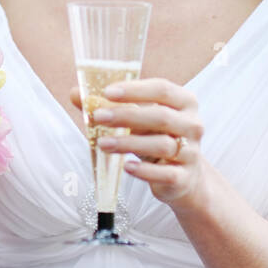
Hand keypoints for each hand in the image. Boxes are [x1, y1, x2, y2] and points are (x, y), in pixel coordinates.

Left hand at [70, 77, 205, 205]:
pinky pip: (166, 173)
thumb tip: (75, 93)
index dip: (134, 90)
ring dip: (128, 143)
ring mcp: (191, 152)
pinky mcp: (184, 177)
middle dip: (126, 115)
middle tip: (98, 116)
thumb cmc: (157, 138)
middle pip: (160, 116)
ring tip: (102, 143)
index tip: (107, 92)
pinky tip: (126, 167)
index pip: (162, 89)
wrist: (184, 177)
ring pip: (161, 145)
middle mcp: (192, 124)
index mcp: (184, 102)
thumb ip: (109, 106)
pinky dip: (144, 171)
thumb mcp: (138, 120)